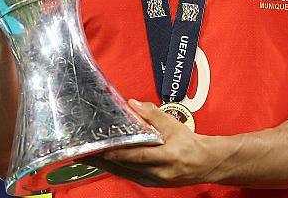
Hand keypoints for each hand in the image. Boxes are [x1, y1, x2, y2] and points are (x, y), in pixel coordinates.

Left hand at [84, 100, 225, 186]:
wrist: (205, 164)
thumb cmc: (190, 143)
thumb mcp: (174, 124)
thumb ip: (152, 114)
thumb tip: (132, 103)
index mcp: (166, 157)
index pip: (137, 156)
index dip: (118, 154)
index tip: (101, 149)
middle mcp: (158, 173)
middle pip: (124, 167)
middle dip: (101, 160)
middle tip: (81, 152)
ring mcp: (153, 181)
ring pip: (123, 173)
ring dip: (104, 165)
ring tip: (86, 157)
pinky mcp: (150, 183)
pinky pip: (128, 175)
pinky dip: (114, 168)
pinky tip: (103, 162)